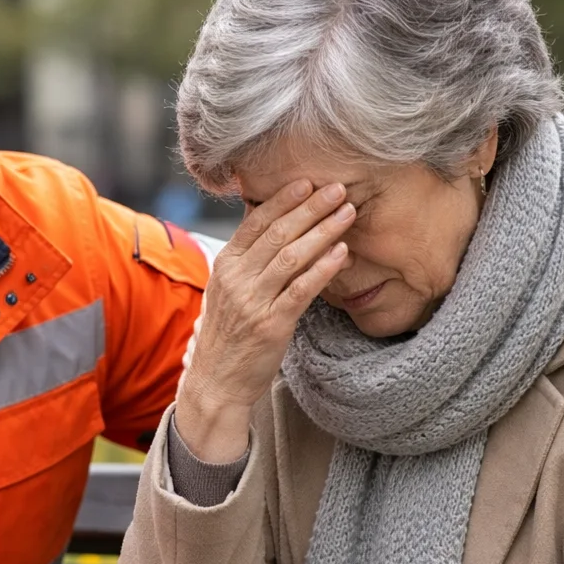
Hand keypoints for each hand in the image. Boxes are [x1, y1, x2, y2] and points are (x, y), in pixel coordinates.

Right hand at [177, 180, 353, 461]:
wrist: (216, 381)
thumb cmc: (227, 333)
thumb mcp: (227, 288)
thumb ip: (246, 256)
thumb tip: (262, 216)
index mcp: (225, 264)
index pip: (255, 222)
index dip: (283, 200)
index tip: (308, 182)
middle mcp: (236, 279)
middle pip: (278, 233)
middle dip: (310, 208)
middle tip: (337, 189)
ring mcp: (253, 302)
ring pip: (291, 257)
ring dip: (323, 232)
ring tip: (347, 213)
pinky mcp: (271, 325)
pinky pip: (301, 290)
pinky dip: (322, 269)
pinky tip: (341, 253)